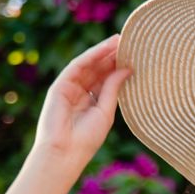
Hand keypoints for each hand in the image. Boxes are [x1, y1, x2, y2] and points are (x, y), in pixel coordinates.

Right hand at [31, 33, 132, 164]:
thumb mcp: (106, 111)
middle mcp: (80, 94)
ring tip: (120, 40)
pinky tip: (106, 48)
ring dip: (104, 52)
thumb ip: (114, 88)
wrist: (65, 153)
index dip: (119, 67)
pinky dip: (92, 55)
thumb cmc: (86, 139)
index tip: (135, 56)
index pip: (106, 80)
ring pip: (89, 66)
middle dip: (113, 56)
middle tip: (130, 42)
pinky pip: (78, 66)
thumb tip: (127, 68)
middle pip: (98, 70)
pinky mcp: (59, 86)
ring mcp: (69, 89)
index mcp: (92, 103)